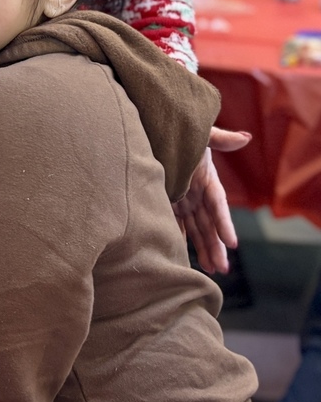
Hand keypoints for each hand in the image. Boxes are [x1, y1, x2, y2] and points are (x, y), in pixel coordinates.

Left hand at [173, 126, 251, 273]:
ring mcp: (184, 200)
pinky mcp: (169, 202)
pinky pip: (176, 224)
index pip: (219, 204)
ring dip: (203, 248)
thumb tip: (245, 137)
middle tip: (222, 268)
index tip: (232, 243)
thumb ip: (218, 137)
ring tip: (210, 271)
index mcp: (207, 179)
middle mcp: (198, 193)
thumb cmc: (179, 132)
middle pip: (210, 223)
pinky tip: (182, 257)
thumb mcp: (200, 133)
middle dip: (217, 245)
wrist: (156, 131)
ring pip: (196, 228)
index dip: (225, 223)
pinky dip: (181, 239)